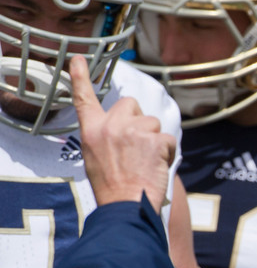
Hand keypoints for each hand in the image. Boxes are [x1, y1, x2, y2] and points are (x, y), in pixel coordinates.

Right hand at [70, 55, 175, 210]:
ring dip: (154, 139)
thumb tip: (122, 128)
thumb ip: (105, 136)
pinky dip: (167, 152)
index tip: (77, 59)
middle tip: (136, 147)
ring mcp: (133, 131)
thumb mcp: (95, 157)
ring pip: (153, 122)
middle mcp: (110, 125)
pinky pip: (168, 138)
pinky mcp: (155, 139)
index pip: (84, 99)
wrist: (126, 207)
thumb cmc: (112, 188)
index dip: (80, 78)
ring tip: (145, 162)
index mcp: (91, 131)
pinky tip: (156, 167)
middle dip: (137, 120)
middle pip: (130, 104)